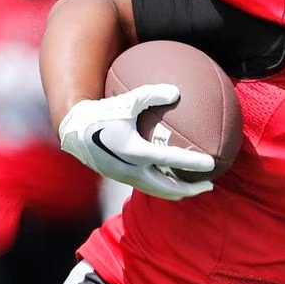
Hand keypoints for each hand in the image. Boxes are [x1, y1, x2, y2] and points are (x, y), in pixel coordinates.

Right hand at [58, 84, 215, 199]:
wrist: (73, 131)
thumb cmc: (102, 112)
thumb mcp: (127, 100)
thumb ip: (152, 94)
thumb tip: (178, 92)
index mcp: (132, 151)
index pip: (169, 160)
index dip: (191, 163)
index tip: (211, 165)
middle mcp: (129, 169)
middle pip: (166, 187)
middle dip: (189, 189)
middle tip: (210, 184)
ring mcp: (124, 176)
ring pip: (156, 190)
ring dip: (177, 191)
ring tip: (195, 188)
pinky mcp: (121, 177)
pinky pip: (147, 185)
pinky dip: (163, 185)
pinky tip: (175, 178)